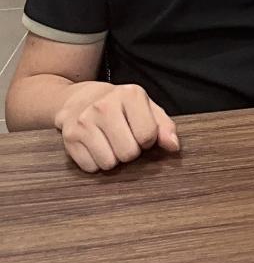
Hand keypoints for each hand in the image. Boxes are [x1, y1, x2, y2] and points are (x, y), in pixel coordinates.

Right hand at [54, 81, 180, 173]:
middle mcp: (105, 106)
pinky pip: (90, 168)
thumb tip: (174, 146)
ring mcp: (85, 121)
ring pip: (109, 163)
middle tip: (124, 138)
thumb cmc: (120, 106)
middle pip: (128, 153)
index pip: (148, 135)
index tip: (140, 132)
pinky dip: (96, 162)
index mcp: (130, 95)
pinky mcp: (70, 137)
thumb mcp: (146, 108)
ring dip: (112, 158)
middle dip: (130, 151)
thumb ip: (164, 126)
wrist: (80, 98)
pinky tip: (95, 146)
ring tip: (110, 142)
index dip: (147, 140)